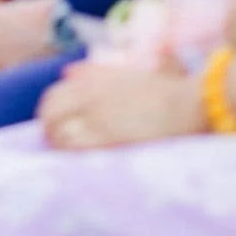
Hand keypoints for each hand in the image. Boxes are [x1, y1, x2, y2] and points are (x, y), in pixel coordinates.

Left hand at [38, 61, 202, 149]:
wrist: (186, 104)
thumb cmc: (161, 89)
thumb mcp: (123, 72)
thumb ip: (93, 72)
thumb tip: (66, 72)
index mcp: (91, 79)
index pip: (52, 97)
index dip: (49, 114)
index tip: (55, 126)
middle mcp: (89, 95)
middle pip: (50, 115)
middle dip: (49, 131)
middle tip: (58, 145)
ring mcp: (97, 117)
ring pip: (59, 134)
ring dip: (59, 146)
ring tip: (69, 158)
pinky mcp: (108, 138)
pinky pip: (76, 148)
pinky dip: (72, 156)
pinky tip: (79, 163)